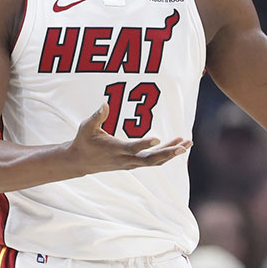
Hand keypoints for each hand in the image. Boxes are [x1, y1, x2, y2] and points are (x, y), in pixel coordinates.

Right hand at [68, 104, 191, 175]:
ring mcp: (130, 164)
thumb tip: (105, 103)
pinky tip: (176, 147)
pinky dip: (165, 155)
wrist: (80, 162)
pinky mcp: (132, 164)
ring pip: (154, 161)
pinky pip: (152, 162)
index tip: (158, 137)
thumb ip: (97, 116)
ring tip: (187, 144)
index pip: (133, 148)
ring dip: (171, 153)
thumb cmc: (83, 141)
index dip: (145, 143)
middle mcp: (125, 159)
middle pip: (150, 160)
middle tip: (183, 147)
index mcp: (115, 149)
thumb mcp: (86, 127)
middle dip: (167, 153)